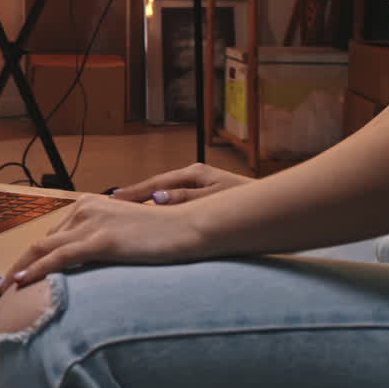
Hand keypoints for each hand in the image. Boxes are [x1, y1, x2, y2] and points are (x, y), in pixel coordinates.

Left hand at [0, 194, 208, 293]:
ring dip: (20, 270)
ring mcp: (93, 223)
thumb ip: (104, 243)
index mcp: (90, 206)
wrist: (191, 229)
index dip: (32, 257)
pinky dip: (37, 270)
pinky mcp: (102, 239)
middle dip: (19, 264)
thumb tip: (88, 262)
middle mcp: (86, 209)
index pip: (53, 235)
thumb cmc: (165, 236)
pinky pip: (60, 257)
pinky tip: (22, 282)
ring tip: (3, 289)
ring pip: (44, 249)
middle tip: (1, 285)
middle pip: (42, 241)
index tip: (18, 274)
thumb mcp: (126, 236)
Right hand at [111, 162, 252, 205]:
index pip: (156, 183)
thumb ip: (185, 199)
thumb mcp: (216, 200)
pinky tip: (153, 214)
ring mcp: (199, 183)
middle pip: (157, 186)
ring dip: (148, 202)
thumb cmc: (250, 202)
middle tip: (112, 204)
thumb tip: (156, 198)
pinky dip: (162, 206)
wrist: (277, 205)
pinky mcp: (205, 193)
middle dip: (136, 195)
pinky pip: (176, 199)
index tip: (114, 199)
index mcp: (195, 173)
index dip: (134, 192)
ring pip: (166, 193)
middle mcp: (194, 175)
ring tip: (127, 211)